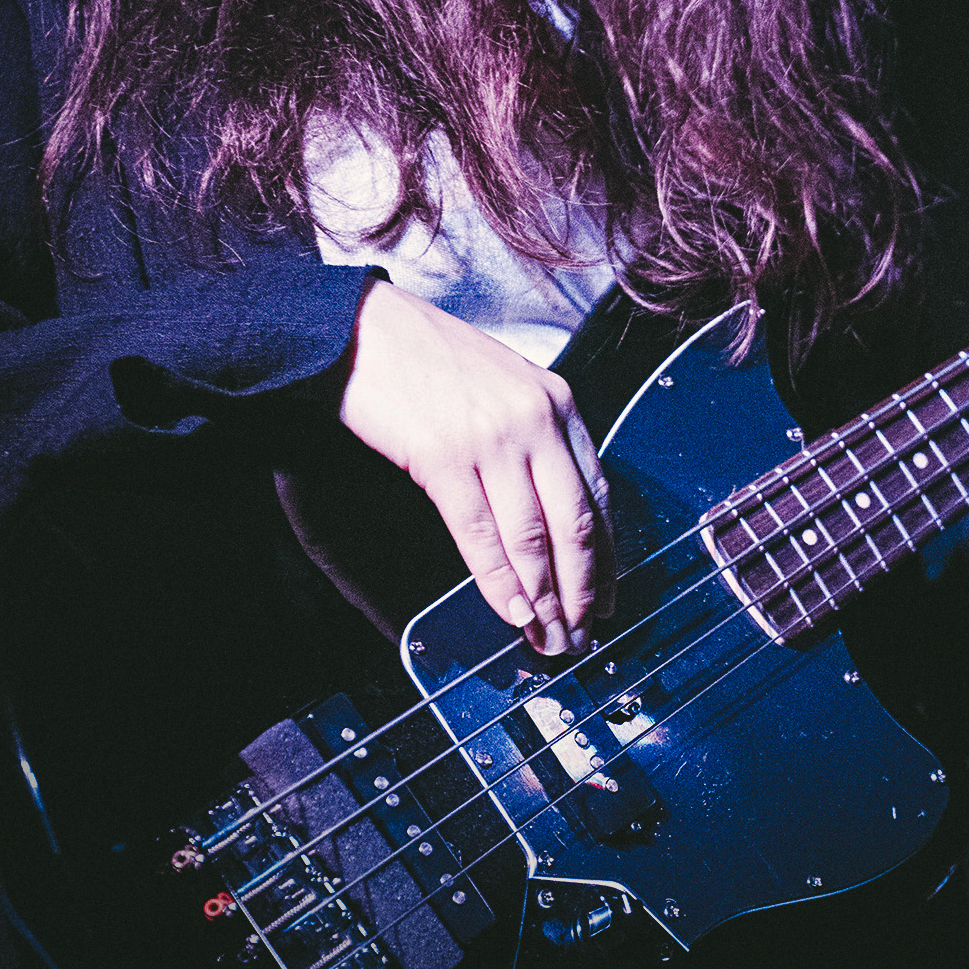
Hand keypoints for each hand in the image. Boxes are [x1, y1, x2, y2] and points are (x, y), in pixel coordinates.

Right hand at [336, 279, 611, 656]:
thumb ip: (537, 437)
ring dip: (543, 599)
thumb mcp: (505, 385)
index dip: (605, 555)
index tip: (606, 596)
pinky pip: (480, 534)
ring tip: (547, 638)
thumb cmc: (427, 357)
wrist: (361, 330)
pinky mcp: (444, 457)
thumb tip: (553, 513)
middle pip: (575, 524)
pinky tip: (509, 611)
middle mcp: (535, 420)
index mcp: (557, 402)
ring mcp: (492, 438)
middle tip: (580, 635)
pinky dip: (499, 582)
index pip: (598, 494)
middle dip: (581, 591)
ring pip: (533, 537)